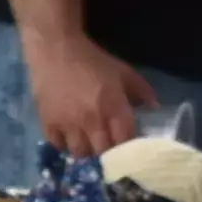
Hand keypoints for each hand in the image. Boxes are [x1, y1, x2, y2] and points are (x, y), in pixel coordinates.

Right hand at [26, 27, 148, 162]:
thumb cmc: (92, 60)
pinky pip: (57, 144)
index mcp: (112, 107)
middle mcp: (91, 119)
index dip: (129, 148)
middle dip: (109, 152)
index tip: (131, 147)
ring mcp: (67, 122)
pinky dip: (65, 145)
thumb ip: (142, 91)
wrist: (56, 49)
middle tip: (110, 147)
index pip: (125, 141)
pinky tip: (69, 138)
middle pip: (103, 151)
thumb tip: (154, 107)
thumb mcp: (123, 72)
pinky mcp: (47, 120)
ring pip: (80, 152)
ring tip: (89, 145)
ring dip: (87, 151)